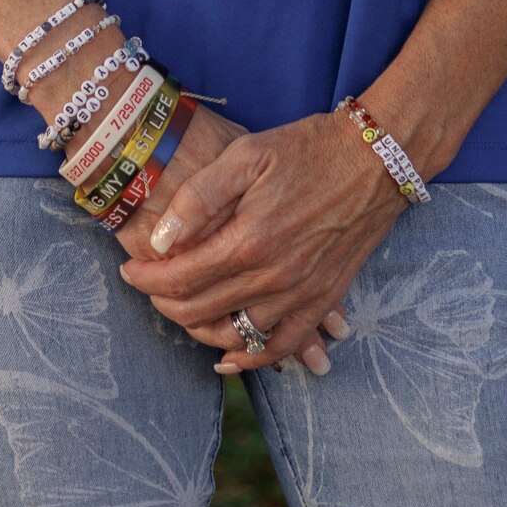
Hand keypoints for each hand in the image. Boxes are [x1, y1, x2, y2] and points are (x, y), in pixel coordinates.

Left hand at [116, 107, 407, 375]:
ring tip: (180, 310)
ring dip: (199, 330)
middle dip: (164, 303)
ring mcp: (301, 293)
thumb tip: (160, 239)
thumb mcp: (247, 155)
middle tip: (149, 286)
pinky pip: (284, 345)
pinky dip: (254, 358)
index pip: (180, 278)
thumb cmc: (309, 148)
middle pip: (201, 311)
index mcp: (249, 240)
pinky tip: (231, 357)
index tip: (129, 270)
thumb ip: (199, 198)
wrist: (377, 158)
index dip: (146, 279)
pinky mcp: (324, 298)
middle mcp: (274, 277)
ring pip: (236, 335)